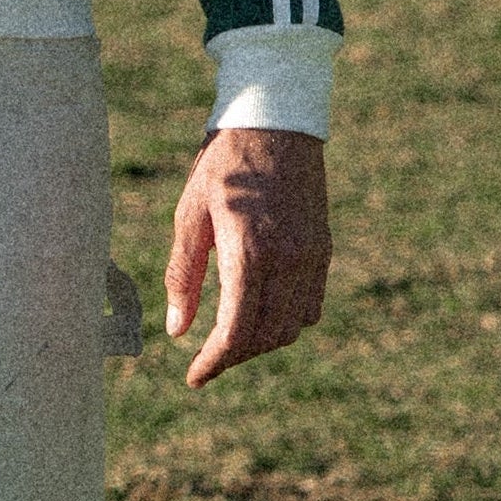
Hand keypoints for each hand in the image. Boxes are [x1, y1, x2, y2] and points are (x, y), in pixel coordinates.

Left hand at [165, 128, 330, 388]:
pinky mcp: (324, 250)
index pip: (235, 333)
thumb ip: (182, 275)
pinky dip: (287, 323)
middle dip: (234, 356)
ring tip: (230, 339)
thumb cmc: (223, 167)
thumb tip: (176, 331)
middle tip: (206, 358)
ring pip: (291, 328)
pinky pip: (311, 306)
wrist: (275, 123)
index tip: (194, 378)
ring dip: (261, 343)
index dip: (213, 363)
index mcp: (248, 254)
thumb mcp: (190, 215)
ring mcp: (311, 258)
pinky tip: (262, 314)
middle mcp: (287, 262)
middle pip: (265, 338)